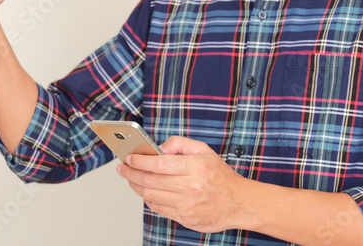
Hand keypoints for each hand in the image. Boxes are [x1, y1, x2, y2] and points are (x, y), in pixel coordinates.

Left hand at [117, 136, 246, 232]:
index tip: (129, 158)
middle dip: (131, 173)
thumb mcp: (204, 150)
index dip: (139, 160)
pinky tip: (146, 191)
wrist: (239, 202)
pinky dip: (149, 199)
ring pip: (151, 196)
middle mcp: (190, 187)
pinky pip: (159, 209)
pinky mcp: (185, 218)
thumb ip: (180, 144)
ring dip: (136, 186)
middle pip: (150, 181)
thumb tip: (158, 148)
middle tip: (123, 168)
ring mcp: (187, 205)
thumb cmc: (221, 176)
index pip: (158, 163)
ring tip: (132, 178)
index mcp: (195, 167)